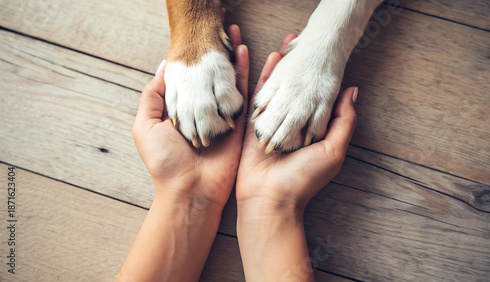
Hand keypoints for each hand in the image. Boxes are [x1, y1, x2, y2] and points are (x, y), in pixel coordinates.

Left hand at [132, 25, 248, 206]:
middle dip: (214, 49)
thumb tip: (163, 67)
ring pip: (227, 77)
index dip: (192, 54)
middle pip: (210, 73)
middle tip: (218, 25)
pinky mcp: (239, 122)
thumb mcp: (146, 125)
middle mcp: (203, 109)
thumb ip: (154, 96)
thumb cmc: (165, 161)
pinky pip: (243, 91)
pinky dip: (245, 71)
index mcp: (181, 109)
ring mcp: (222, 114)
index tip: (195, 34)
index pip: (189, 75)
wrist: (190, 190)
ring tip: (233, 30)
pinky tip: (245, 50)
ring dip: (231, 54)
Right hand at [235, 34, 357, 280]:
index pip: (316, 97)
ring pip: (278, 88)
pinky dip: (262, 77)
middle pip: (296, 89)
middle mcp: (293, 124)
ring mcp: (272, 123)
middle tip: (303, 44)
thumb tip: (352, 91)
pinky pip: (258, 96)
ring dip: (282, 66)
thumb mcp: (333, 150)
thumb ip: (343, 121)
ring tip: (287, 45)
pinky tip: (267, 59)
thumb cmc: (304, 178)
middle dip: (299, 67)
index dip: (319, 76)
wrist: (270, 199)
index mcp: (312, 129)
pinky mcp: (253, 125)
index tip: (323, 56)